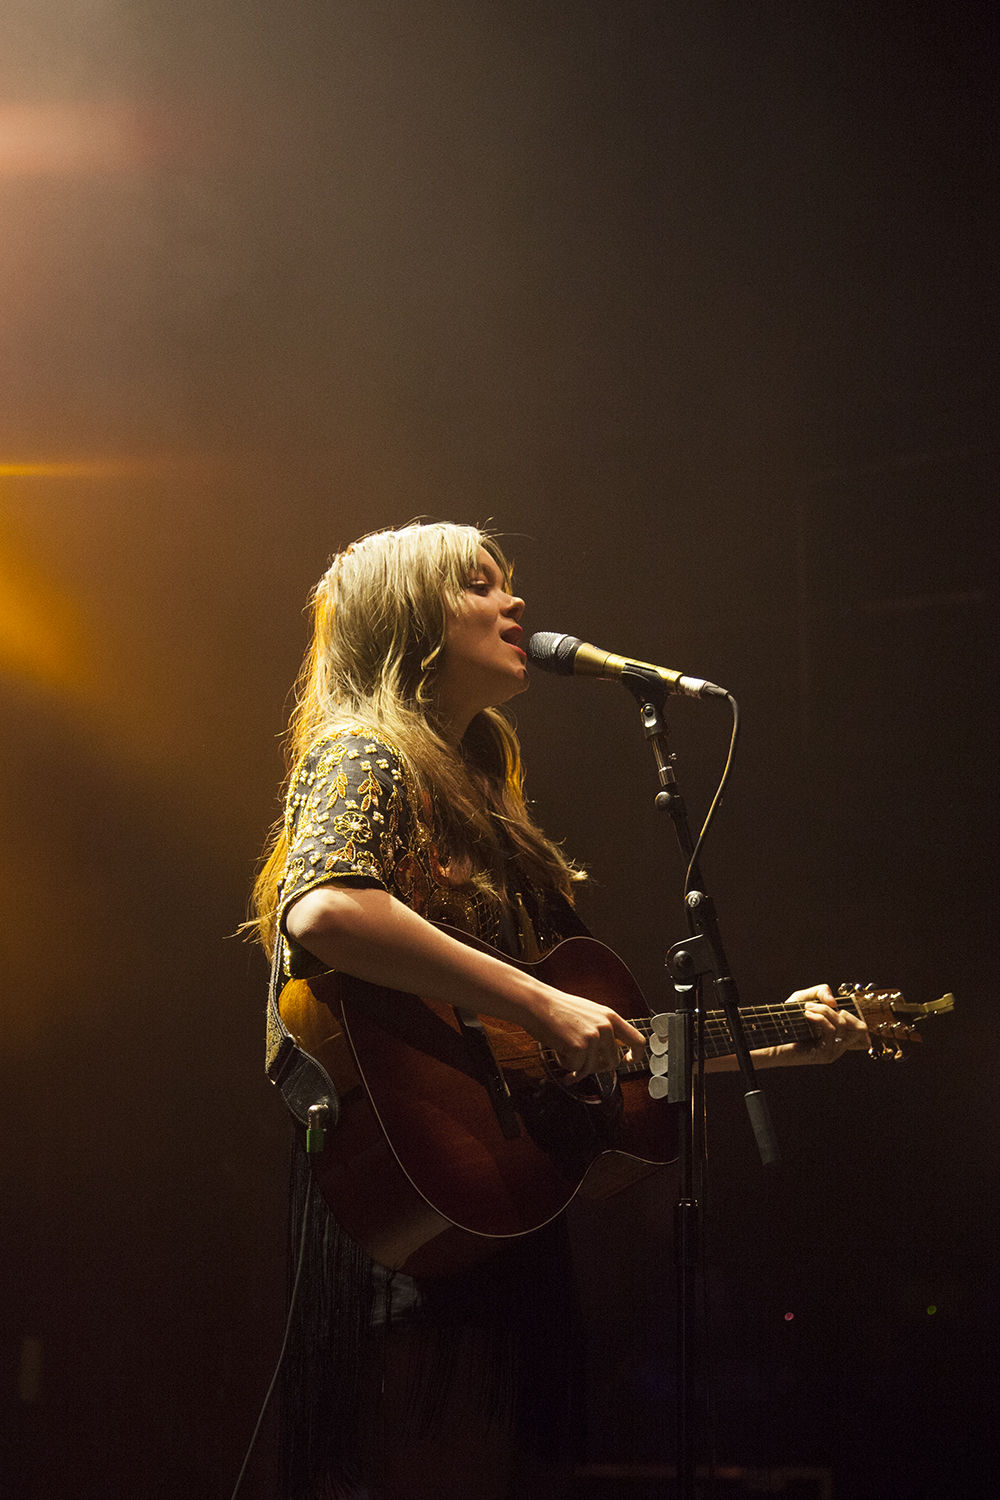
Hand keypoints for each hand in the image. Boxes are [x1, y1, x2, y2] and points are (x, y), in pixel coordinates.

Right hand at [529, 985, 646, 1079]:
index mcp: (610, 1017)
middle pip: (613, 1062)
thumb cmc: (557, 1009)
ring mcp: (593, 1037)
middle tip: (581, 1064)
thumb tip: (607, 1056)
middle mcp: (606, 1027)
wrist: (536, 1003)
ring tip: (563, 1049)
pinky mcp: (579, 1047)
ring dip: (576, 1064)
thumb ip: (602, 1031)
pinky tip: (557, 1049)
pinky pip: (575, 1068)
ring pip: (591, 1068)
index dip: (636, 1055)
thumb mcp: (588, 1014)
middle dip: (597, 1067)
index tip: (628, 1061)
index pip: (637, 1040)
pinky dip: (565, 1063)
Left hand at [792, 983, 870, 1062]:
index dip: (854, 1014)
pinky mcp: (824, 1054)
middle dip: (844, 1012)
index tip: (835, 1007)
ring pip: (842, 1025)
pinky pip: (830, 1030)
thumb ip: (820, 992)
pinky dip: (819, 1017)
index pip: (862, 1029)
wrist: (771, 1038)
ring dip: (824, 1011)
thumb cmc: (786, 1020)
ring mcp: (833, 1051)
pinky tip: (807, 1014)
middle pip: (861, 1028)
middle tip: (824, 1007)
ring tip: (808, 1008)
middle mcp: (839, 1045)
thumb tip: (834, 1002)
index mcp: (838, 1035)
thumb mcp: (804, 998)